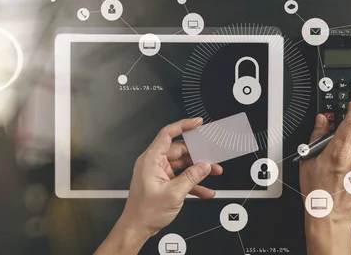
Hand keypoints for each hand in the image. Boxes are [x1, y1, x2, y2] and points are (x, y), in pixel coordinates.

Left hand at [95, 118, 222, 254]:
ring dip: (198, 169)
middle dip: (197, 154)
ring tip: (214, 171)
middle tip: (212, 154)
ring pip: (183, 164)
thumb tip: (204, 166)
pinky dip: (193, 183)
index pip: (167, 134)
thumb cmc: (145, 212)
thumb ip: (191, 177)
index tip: (197, 123)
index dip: (183, 125)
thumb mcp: (174, 193)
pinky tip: (206, 190)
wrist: (137, 228)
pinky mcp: (163, 182)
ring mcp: (159, 173)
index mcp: (151, 159)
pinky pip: (181, 177)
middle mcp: (154, 163)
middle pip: (179, 150)